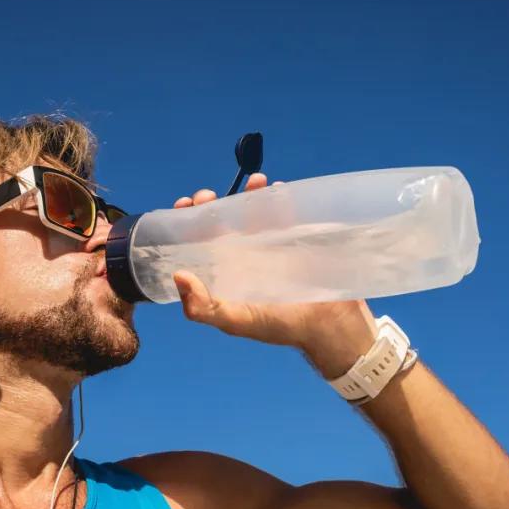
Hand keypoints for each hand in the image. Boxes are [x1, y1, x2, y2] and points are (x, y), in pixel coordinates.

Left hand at [172, 174, 375, 363]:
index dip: (188, 223)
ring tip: (251, 183)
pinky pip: (285, 212)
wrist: (329, 326)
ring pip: (252, 212)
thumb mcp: (235, 321)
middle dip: (212, 205)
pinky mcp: (296, 239)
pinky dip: (279, 197)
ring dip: (248, 193)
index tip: (184, 206)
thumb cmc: (279, 326)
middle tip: (208, 196)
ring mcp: (270, 245)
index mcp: (225, 273)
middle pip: (222, 222)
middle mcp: (243, 257)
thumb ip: (203, 307)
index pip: (200, 242)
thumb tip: (178, 276)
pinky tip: (274, 188)